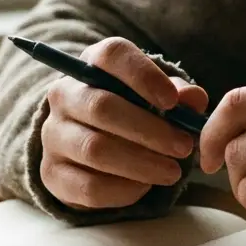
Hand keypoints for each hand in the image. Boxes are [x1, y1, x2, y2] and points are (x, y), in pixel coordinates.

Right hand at [40, 37, 209, 209]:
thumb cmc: (131, 113)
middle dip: (150, 130)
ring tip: (172, 172)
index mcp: (91, 65)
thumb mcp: (155, 97)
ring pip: (95, 149)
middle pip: (102, 107)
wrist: (87, 150)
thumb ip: (177, 95)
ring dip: (141, 163)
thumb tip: (193, 99)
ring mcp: (53, 135)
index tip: (172, 102)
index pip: (111, 55)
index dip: (143, 75)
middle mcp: (64, 95)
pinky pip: (88, 186)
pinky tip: (146, 186)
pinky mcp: (52, 174)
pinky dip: (123, 190)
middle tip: (184, 147)